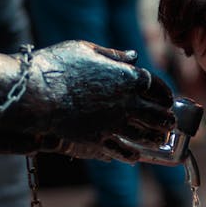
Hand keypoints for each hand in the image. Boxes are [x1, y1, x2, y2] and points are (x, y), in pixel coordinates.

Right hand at [28, 41, 174, 161]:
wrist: (35, 92)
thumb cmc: (56, 65)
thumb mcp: (86, 49)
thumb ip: (113, 55)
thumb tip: (132, 56)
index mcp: (127, 76)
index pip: (157, 87)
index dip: (165, 95)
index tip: (167, 100)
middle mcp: (127, 101)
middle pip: (156, 114)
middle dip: (166, 120)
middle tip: (170, 124)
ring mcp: (114, 123)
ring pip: (144, 135)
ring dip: (155, 138)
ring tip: (160, 140)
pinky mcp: (98, 139)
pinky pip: (121, 150)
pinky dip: (131, 154)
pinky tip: (135, 156)